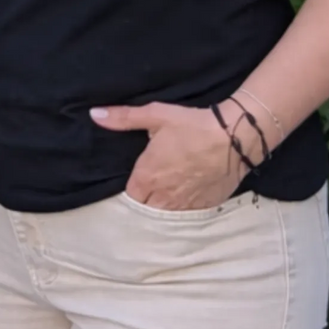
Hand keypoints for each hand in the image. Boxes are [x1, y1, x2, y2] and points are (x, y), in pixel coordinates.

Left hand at [90, 101, 245, 209]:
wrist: (233, 139)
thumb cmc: (191, 126)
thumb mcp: (154, 115)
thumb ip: (123, 118)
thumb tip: (94, 114)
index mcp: (147, 177)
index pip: (130, 196)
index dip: (131, 189)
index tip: (135, 180)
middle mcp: (163, 196)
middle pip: (146, 208)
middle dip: (145, 200)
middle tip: (149, 187)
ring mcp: (185, 204)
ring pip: (167, 214)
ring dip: (163, 207)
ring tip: (166, 194)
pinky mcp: (205, 206)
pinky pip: (188, 214)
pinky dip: (185, 208)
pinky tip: (187, 196)